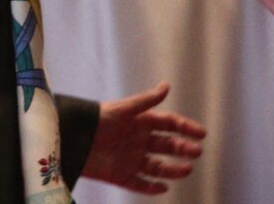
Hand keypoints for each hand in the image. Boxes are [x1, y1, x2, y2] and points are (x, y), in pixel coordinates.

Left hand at [81, 82, 206, 194]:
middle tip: (196, 152)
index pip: (169, 124)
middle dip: (183, 149)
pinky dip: (152, 187)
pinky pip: (140, 183)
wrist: (72, 140)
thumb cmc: (96, 120)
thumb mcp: (122, 110)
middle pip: (167, 146)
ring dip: (172, 169)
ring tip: (186, 170)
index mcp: (140, 122)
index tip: (201, 134)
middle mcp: (139, 140)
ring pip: (157, 166)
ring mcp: (131, 159)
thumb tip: (167, 85)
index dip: (185, 128)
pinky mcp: (121, 175)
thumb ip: (146, 101)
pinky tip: (164, 188)